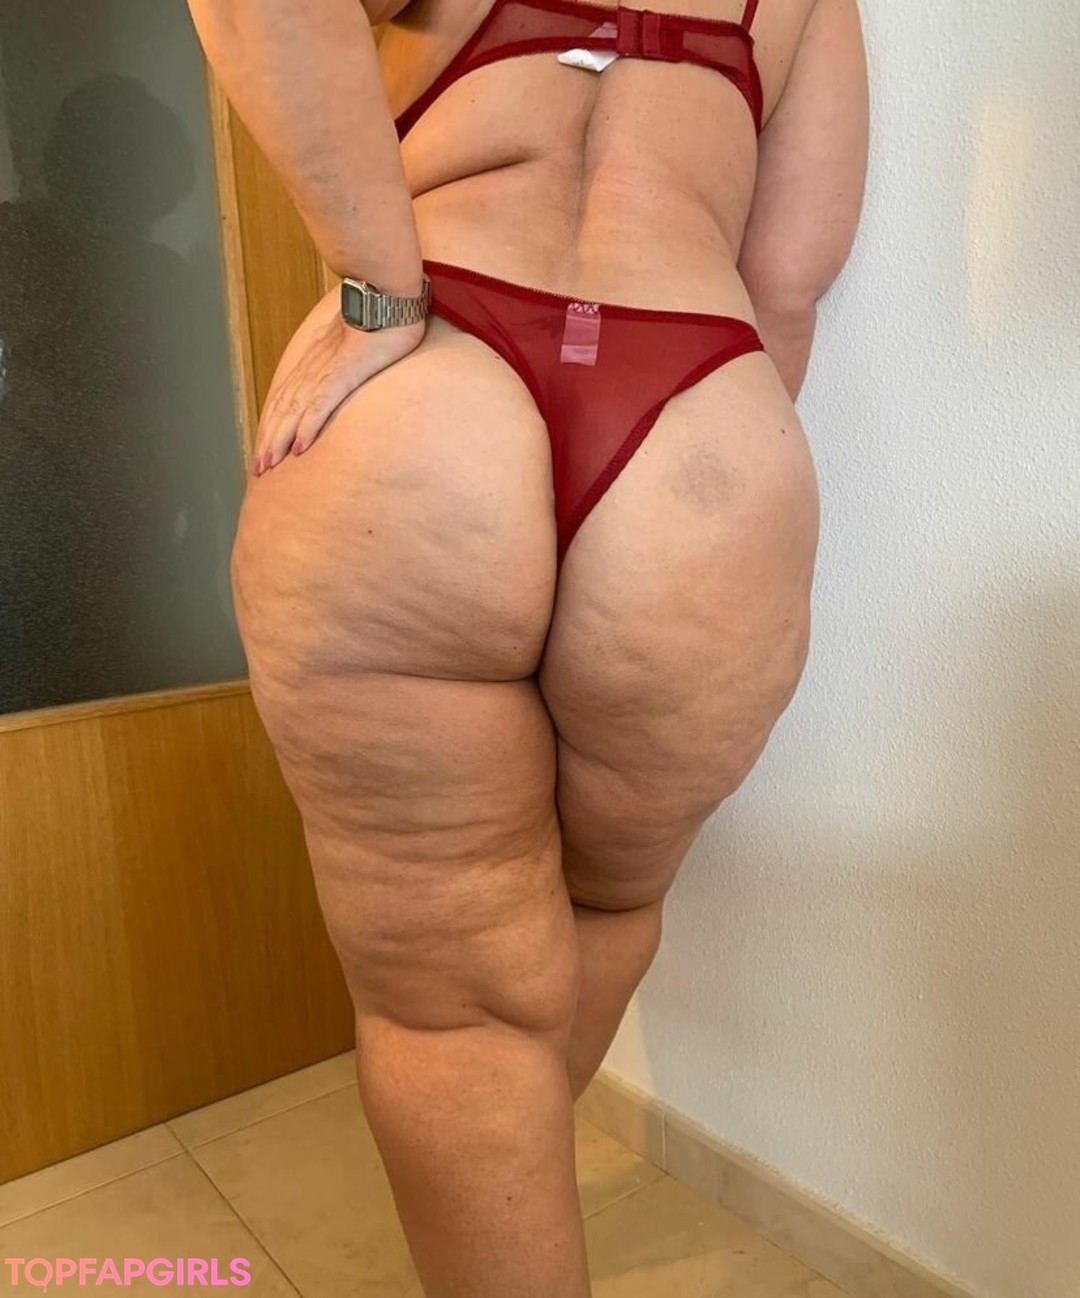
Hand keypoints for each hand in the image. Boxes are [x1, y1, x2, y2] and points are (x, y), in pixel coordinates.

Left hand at [252, 290, 426, 474]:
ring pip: (295, 411)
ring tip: (270, 463)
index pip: (286, 396)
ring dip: (280, 439)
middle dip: (269, 439)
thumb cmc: (377, 315)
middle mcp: (313, 367)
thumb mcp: (351, 338)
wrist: (385, 294)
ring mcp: (326, 371)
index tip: (266, 445)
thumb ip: (341, 355)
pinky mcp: (342, 375)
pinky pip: (320, 405)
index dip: (274, 423)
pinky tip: (300, 447)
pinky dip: (307, 427)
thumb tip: (340, 367)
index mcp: (314, 359)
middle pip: (283, 408)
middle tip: (258, 467)